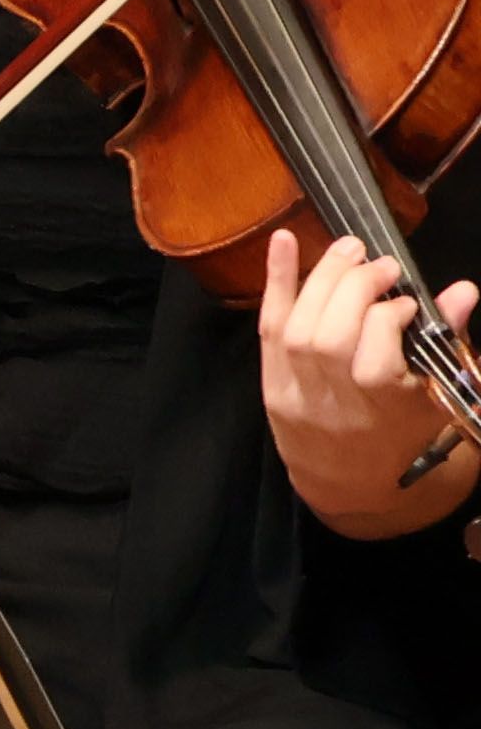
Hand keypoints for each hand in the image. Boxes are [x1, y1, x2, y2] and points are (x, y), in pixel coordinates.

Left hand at [256, 225, 480, 536]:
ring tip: (349, 252)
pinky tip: (281, 242)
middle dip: (354, 288)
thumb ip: (446, 343)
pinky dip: (275, 283)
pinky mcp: (270, 386)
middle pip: (330, 336)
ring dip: (321, 278)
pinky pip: (266, 329)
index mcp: (382, 412)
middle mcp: (333, 404)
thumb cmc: (407, 437)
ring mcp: (295, 396)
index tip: (408, 301)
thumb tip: (463, 291)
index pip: (375, 354)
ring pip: (296, 329)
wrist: (353, 487)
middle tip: (380, 264)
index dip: (390, 315)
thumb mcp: (439, 398)